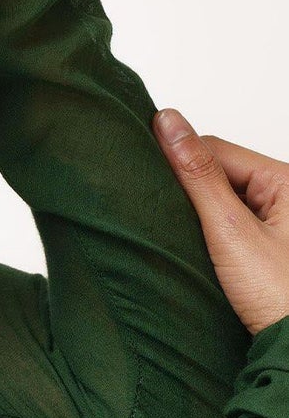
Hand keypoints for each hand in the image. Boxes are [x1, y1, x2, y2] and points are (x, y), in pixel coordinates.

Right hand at [152, 110, 288, 336]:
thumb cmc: (279, 296)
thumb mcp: (230, 230)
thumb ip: (197, 174)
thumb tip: (168, 122)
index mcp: (288, 179)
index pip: (217, 150)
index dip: (179, 161)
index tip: (143, 177)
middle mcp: (287, 195)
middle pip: (219, 172)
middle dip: (187, 191)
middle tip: (160, 214)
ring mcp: (278, 223)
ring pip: (221, 200)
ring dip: (196, 214)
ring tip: (178, 235)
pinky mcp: (267, 247)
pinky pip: (228, 225)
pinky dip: (207, 233)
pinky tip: (194, 248)